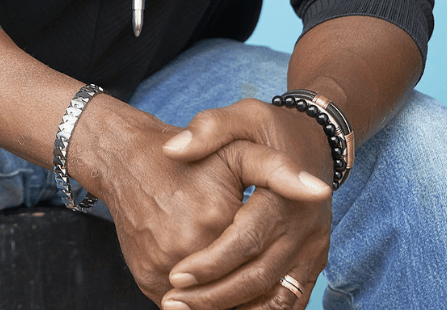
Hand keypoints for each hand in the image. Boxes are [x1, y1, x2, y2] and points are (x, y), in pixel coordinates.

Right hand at [69, 99, 331, 304]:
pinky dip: (201, 305)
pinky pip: (181, 307)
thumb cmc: (190, 159)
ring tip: (245, 295)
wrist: (126, 161)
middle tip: (265, 289)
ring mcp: (161, 268)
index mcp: (216, 218)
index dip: (275, 277)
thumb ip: (279, 172)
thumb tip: (319, 192)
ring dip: (231, 305)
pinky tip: (217, 293)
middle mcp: (185, 248)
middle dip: (253, 296)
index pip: (259, 266)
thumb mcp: (237, 152)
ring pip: (209, 306)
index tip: (283, 276)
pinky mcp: (145, 280)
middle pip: (237, 291)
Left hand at [156, 100, 336, 309]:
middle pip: (259, 277)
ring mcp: (313, 251)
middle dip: (213, 296)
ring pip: (275, 298)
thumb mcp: (243, 114)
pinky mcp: (314, 263)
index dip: (210, 263)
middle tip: (171, 301)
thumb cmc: (271, 128)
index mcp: (286, 197)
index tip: (175, 275)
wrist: (316, 140)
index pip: (246, 240)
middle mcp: (306, 230)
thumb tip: (174, 150)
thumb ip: (208, 129)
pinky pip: (288, 301)